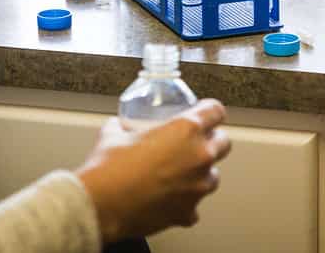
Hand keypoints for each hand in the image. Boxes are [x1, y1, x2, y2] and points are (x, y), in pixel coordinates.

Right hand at [75, 99, 230, 242]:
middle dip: (211, 141)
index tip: (206, 114)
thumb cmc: (109, 168)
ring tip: (179, 174)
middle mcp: (199, 156)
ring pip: (213, 176)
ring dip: (200, 173)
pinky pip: (194, 205)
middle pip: (224, 142)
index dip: (210, 111)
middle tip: (193, 144)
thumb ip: (125, 126)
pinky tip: (169, 199)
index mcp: (186, 129)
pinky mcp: (188, 212)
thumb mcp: (114, 133)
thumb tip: (119, 126)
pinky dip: (184, 202)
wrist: (100, 205)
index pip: (215, 110)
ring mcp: (197, 187)